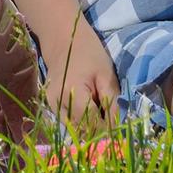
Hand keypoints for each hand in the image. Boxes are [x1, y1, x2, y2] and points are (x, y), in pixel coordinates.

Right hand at [42, 16, 120, 132]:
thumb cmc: (89, 53)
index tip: (121, 131)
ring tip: (103, 116)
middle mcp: (57, 103)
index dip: (108, 129)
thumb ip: (112, 102)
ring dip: (90, 128)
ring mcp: (51, 106)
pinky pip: (69, 123)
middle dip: (100, 131)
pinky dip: (82, 122)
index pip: (92, 123)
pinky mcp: (51, 107)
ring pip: (75, 130)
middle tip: (114, 124)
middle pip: (82, 130)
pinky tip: (91, 113)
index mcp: (71, 92)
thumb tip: (117, 128)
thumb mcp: (106, 75)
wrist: (64, 41)